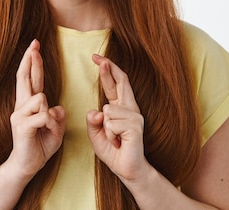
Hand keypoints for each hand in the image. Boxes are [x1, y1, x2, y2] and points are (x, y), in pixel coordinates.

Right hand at [8, 40, 65, 178]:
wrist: (27, 165)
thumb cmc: (40, 145)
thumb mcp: (56, 128)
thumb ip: (57, 115)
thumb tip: (56, 107)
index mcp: (29, 103)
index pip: (31, 78)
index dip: (33, 62)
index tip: (35, 46)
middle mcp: (21, 105)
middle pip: (24, 77)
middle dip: (30, 59)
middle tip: (34, 44)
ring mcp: (19, 114)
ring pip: (41, 97)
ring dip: (50, 113)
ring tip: (47, 128)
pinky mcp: (21, 125)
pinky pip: (43, 115)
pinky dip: (50, 124)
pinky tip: (44, 132)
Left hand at [86, 54, 148, 181]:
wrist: (127, 170)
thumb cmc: (113, 151)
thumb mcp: (96, 134)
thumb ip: (93, 121)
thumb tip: (96, 111)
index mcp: (121, 107)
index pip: (115, 83)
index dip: (107, 69)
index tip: (97, 58)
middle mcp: (130, 108)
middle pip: (120, 81)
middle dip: (108, 69)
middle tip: (97, 58)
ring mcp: (135, 116)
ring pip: (107, 111)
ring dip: (105, 129)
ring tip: (115, 140)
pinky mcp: (136, 126)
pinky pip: (111, 124)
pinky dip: (110, 135)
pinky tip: (119, 143)